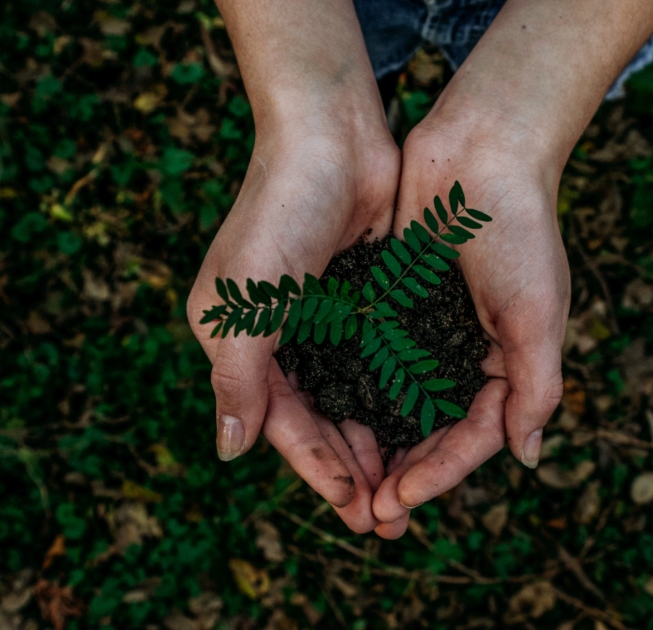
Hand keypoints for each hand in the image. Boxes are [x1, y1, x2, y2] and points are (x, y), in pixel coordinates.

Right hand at [187, 115, 398, 532]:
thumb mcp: (247, 302)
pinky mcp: (362, 298)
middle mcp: (278, 335)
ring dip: (377, 442)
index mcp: (238, 340)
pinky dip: (396, 397)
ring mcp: (322, 317)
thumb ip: (238, 379)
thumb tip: (229, 452)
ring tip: (409, 488)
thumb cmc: (279, 212)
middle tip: (389, 519)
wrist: (332, 133)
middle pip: (318, 419)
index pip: (281, 422)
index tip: (355, 510)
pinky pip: (379, 362)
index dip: (317, 469)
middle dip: (351, 469)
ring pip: (352, 398)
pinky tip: (423, 427)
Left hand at [371, 121, 568, 538]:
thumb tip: (526, 458)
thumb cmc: (519, 229)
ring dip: (373, 443)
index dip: (438, 473)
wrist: (482, 149)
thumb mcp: (537, 313)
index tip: (398, 500)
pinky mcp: (393, 301)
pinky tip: (325, 416)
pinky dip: (353, 389)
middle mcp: (465, 353)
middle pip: (431, 431)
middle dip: (402, 473)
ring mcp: (427, 329)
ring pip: (395, 402)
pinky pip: (371, 357)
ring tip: (344, 482)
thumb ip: (536, 386)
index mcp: (507, 363)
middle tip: (366, 514)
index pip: (472, 437)